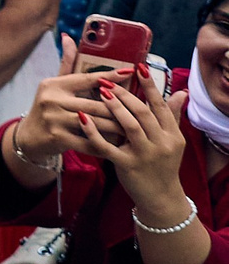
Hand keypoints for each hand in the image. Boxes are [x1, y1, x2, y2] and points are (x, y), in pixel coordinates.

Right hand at [13, 35, 130, 159]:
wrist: (29, 137)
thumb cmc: (48, 108)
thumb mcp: (55, 86)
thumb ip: (67, 64)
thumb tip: (67, 37)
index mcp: (54, 85)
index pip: (87, 78)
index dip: (110, 75)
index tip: (130, 70)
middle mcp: (52, 100)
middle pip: (96, 104)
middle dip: (120, 110)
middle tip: (141, 113)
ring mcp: (54, 120)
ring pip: (96, 124)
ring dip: (117, 129)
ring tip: (134, 130)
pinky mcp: (57, 138)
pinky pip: (89, 142)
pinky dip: (105, 146)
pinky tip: (118, 147)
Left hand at [76, 64, 190, 218]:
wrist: (161, 197)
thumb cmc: (162, 164)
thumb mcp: (172, 141)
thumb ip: (172, 116)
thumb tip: (181, 92)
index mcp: (172, 135)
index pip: (160, 105)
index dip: (150, 86)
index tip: (138, 67)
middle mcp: (161, 144)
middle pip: (143, 113)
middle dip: (125, 95)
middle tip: (107, 81)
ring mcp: (144, 155)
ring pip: (128, 126)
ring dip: (114, 108)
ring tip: (100, 93)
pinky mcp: (127, 165)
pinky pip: (107, 146)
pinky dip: (93, 132)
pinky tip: (82, 119)